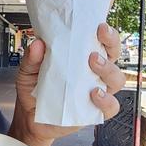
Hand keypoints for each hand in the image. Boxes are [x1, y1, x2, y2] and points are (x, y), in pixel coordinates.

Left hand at [9, 23, 127, 145]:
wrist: (30, 118)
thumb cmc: (35, 91)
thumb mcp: (28, 71)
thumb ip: (32, 58)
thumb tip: (37, 44)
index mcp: (82, 57)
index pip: (101, 40)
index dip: (107, 33)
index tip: (100, 26)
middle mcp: (94, 72)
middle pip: (114, 55)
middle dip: (112, 45)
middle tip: (95, 45)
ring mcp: (97, 91)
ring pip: (117, 79)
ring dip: (108, 70)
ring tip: (93, 65)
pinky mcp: (95, 110)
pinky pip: (111, 106)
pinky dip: (106, 100)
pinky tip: (94, 94)